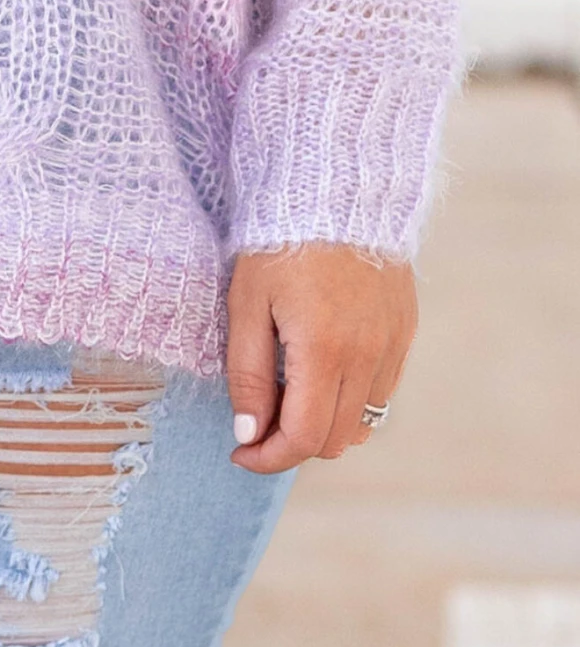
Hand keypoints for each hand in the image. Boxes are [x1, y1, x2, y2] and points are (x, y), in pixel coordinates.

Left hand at [226, 242, 414, 472]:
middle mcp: (367, 356)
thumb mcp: (247, 304)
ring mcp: (392, 345)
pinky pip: (381, 389)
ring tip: (289, 391)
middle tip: (258, 418)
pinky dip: (351, 398)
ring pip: (362, 421)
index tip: (241, 452)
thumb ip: (249, 375)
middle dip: (292, 443)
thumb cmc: (279, 242)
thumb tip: (249, 435)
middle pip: (334, 439)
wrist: (335, 188)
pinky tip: (323, 370)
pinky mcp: (404, 330)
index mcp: (325, 351)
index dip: (269, 458)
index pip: (304, 439)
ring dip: (325, 423)